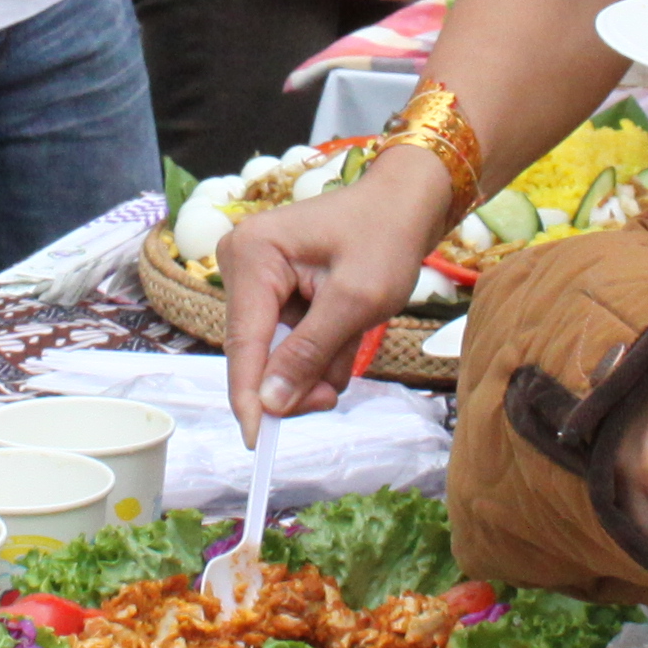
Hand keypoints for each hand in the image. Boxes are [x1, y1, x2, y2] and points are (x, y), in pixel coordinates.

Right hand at [218, 141, 460, 436]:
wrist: (404, 204)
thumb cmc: (387, 237)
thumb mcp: (357, 301)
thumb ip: (310, 354)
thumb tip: (270, 404)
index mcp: (254, 255)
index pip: (244, 342)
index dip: (249, 397)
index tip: (254, 443)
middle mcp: (242, 263)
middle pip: (256, 352)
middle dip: (297, 377)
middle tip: (334, 395)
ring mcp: (255, 276)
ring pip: (275, 351)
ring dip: (314, 362)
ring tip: (352, 338)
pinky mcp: (271, 288)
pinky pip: (287, 339)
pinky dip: (317, 348)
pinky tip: (344, 332)